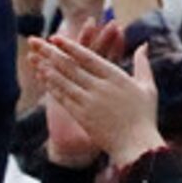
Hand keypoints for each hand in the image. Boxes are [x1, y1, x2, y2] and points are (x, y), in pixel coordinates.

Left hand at [28, 34, 163, 168]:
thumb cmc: (144, 116)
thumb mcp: (148, 87)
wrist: (136, 145)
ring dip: (46, 67)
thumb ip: (142, 64)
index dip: (70, 46)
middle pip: (70, 66)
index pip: (88, 57)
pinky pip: (63, 97)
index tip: (56, 37)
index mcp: (116, 77)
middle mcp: (100, 87)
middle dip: (50, 52)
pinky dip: (51, 86)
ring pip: (63, 80)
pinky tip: (42, 78)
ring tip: (33, 58)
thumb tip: (144, 44)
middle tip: (35, 42)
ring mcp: (89, 101)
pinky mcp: (81, 115)